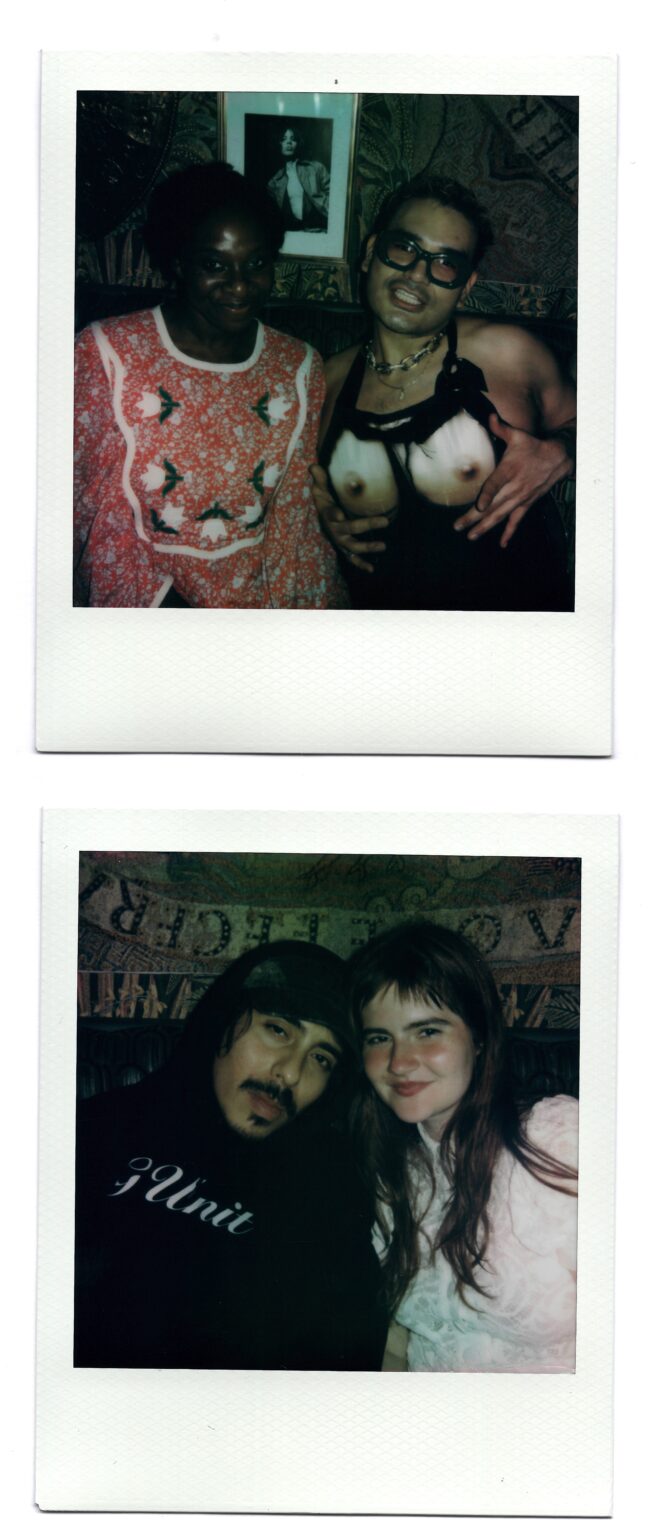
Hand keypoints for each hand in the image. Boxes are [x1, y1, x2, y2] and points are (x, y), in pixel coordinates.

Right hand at [310, 464, 388, 573]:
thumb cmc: (324, 497)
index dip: (333, 514)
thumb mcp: (320, 486)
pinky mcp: (345, 547)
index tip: (340, 515)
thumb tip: (313, 466)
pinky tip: (372, 569)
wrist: (323, 512)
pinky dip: (360, 564)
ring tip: (383, 546)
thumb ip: (320, 477)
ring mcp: (340, 539)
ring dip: (367, 547)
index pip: (329, 514)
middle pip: (348, 529)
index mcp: (327, 513)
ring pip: (352, 545)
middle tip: (385, 521)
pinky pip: (352, 557)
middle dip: (366, 525)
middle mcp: (333, 528)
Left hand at [453, 413, 573, 547]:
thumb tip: (489, 416)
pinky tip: (502, 544)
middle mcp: (515, 487)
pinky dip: (510, 532)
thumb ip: (501, 428)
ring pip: (501, 515)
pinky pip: (517, 520)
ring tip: (471, 536)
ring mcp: (521, 497)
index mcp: (509, 469)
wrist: (558, 458)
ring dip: (485, 527)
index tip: (477, 506)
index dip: (487, 496)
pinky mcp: (527, 503)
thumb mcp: (518, 435)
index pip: (496, 484)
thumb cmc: (535, 446)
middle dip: (474, 518)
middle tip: (458, 526)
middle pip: (492, 505)